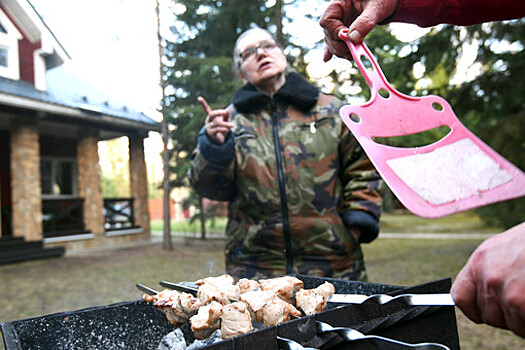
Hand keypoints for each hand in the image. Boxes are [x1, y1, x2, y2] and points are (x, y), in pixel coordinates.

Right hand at [198, 96, 232, 144]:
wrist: (219, 141)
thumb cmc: (222, 129)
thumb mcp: (225, 121)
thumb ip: (226, 116)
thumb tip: (227, 110)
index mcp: (211, 117)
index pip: (206, 109)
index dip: (203, 104)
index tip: (199, 98)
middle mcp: (208, 121)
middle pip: (211, 114)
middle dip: (218, 112)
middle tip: (225, 112)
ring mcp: (209, 127)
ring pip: (217, 123)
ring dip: (225, 124)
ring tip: (232, 125)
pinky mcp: (211, 132)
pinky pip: (217, 129)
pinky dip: (223, 128)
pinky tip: (228, 129)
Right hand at [319, 0, 397, 60]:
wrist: (384, 2)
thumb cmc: (380, 0)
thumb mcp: (375, 8)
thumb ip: (364, 22)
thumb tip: (353, 40)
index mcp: (339, 3)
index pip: (327, 20)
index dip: (335, 32)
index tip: (347, 39)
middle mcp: (336, 14)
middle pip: (329, 34)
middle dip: (339, 46)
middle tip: (352, 52)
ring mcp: (338, 24)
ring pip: (332, 41)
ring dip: (340, 51)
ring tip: (353, 56)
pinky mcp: (342, 32)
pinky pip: (334, 42)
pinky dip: (332, 50)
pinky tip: (326, 58)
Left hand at [451, 222, 524, 337]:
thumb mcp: (504, 249)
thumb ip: (492, 270)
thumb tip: (485, 294)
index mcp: (480, 261)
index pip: (461, 297)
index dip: (474, 309)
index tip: (482, 313)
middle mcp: (487, 276)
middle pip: (489, 316)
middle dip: (508, 314)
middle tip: (524, 300)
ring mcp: (504, 292)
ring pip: (511, 324)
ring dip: (523, 318)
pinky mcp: (520, 303)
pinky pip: (523, 327)